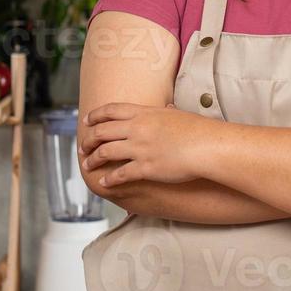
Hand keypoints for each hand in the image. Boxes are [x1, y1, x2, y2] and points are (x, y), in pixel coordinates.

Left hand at [80, 102, 207, 186]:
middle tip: (83, 147)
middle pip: (102, 131)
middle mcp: (137, 129)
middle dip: (89, 140)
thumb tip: (167, 107)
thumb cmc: (199, 130)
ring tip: (87, 165)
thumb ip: (166, 112)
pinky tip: (103, 183)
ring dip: (93, 160)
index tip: (86, 121)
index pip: (110, 110)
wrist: (207, 147)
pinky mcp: (145, 167)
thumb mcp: (178, 114)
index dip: (95, 116)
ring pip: (106, 152)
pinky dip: (108, 179)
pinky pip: (120, 174)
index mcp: (144, 113)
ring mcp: (139, 148)